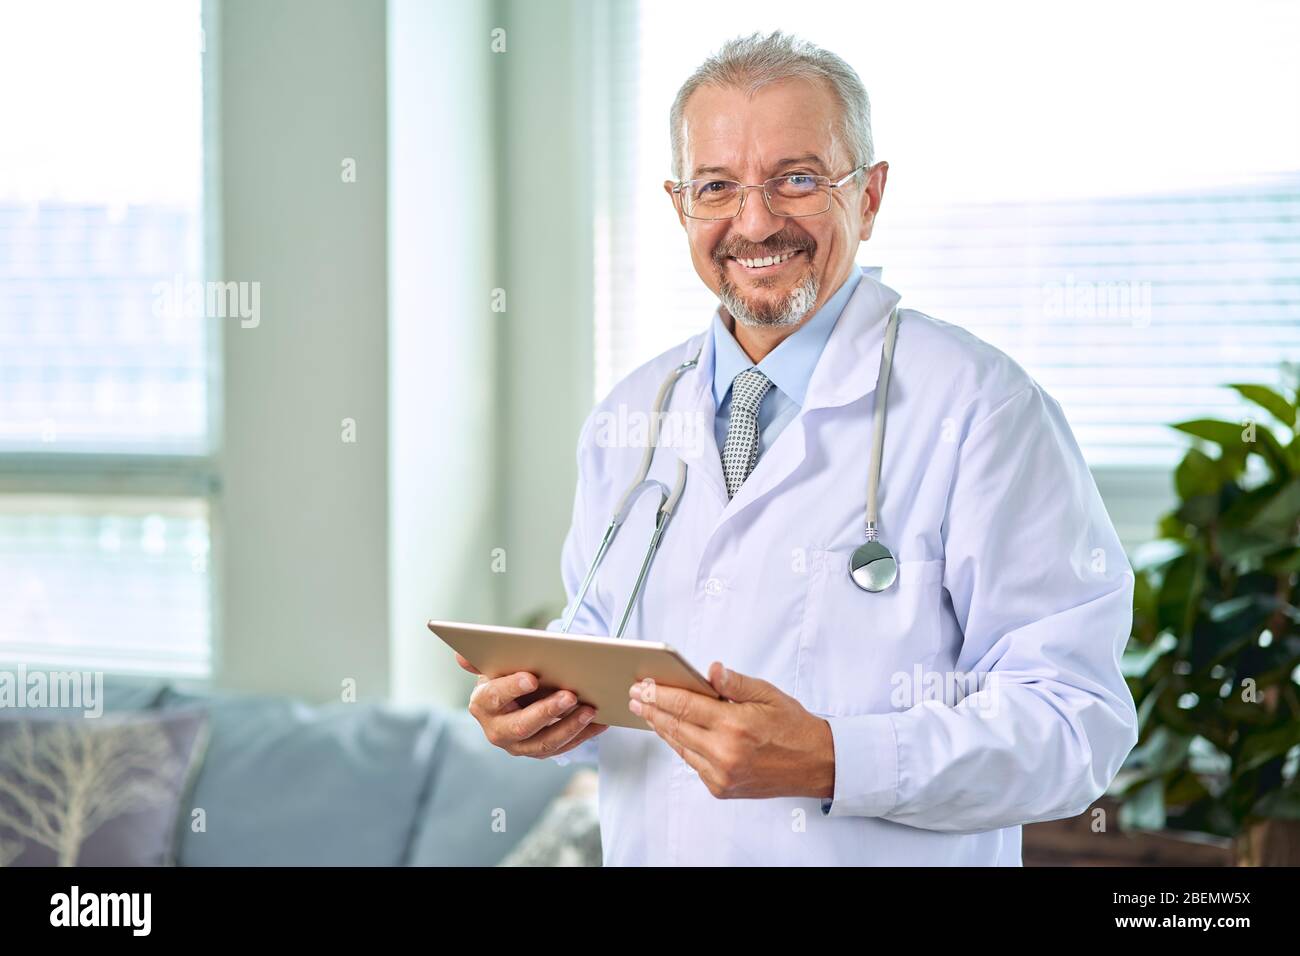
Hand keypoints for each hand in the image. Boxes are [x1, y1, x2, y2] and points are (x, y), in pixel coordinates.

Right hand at [454, 652, 608, 758]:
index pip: (495, 696)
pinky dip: (583, 735)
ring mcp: (518, 746)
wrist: (515, 698)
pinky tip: (601, 722)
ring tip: (591, 709)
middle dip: (547, 712)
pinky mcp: (538, 752)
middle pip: (521, 726)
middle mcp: (496, 730)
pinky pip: (563, 748)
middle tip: (570, 695)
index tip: (532, 678)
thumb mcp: (494, 665)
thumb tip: (460, 654)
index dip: (512, 687)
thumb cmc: (506, 676)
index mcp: (482, 703)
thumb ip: (482, 659)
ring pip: (545, 744)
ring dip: (570, 727)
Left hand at [628, 662, 834, 799]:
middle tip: (635, 697)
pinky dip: (681, 745)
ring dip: (661, 728)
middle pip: (675, 727)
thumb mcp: (768, 694)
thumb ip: (735, 683)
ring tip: (647, 712)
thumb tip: (711, 670)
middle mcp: (725, 753)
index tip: (642, 686)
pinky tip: (673, 732)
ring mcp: (721, 774)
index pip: (685, 706)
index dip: (659, 695)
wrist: (815, 765)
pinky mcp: (720, 788)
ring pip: (680, 747)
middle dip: (651, 710)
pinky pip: (692, 762)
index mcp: (735, 726)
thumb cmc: (793, 725)